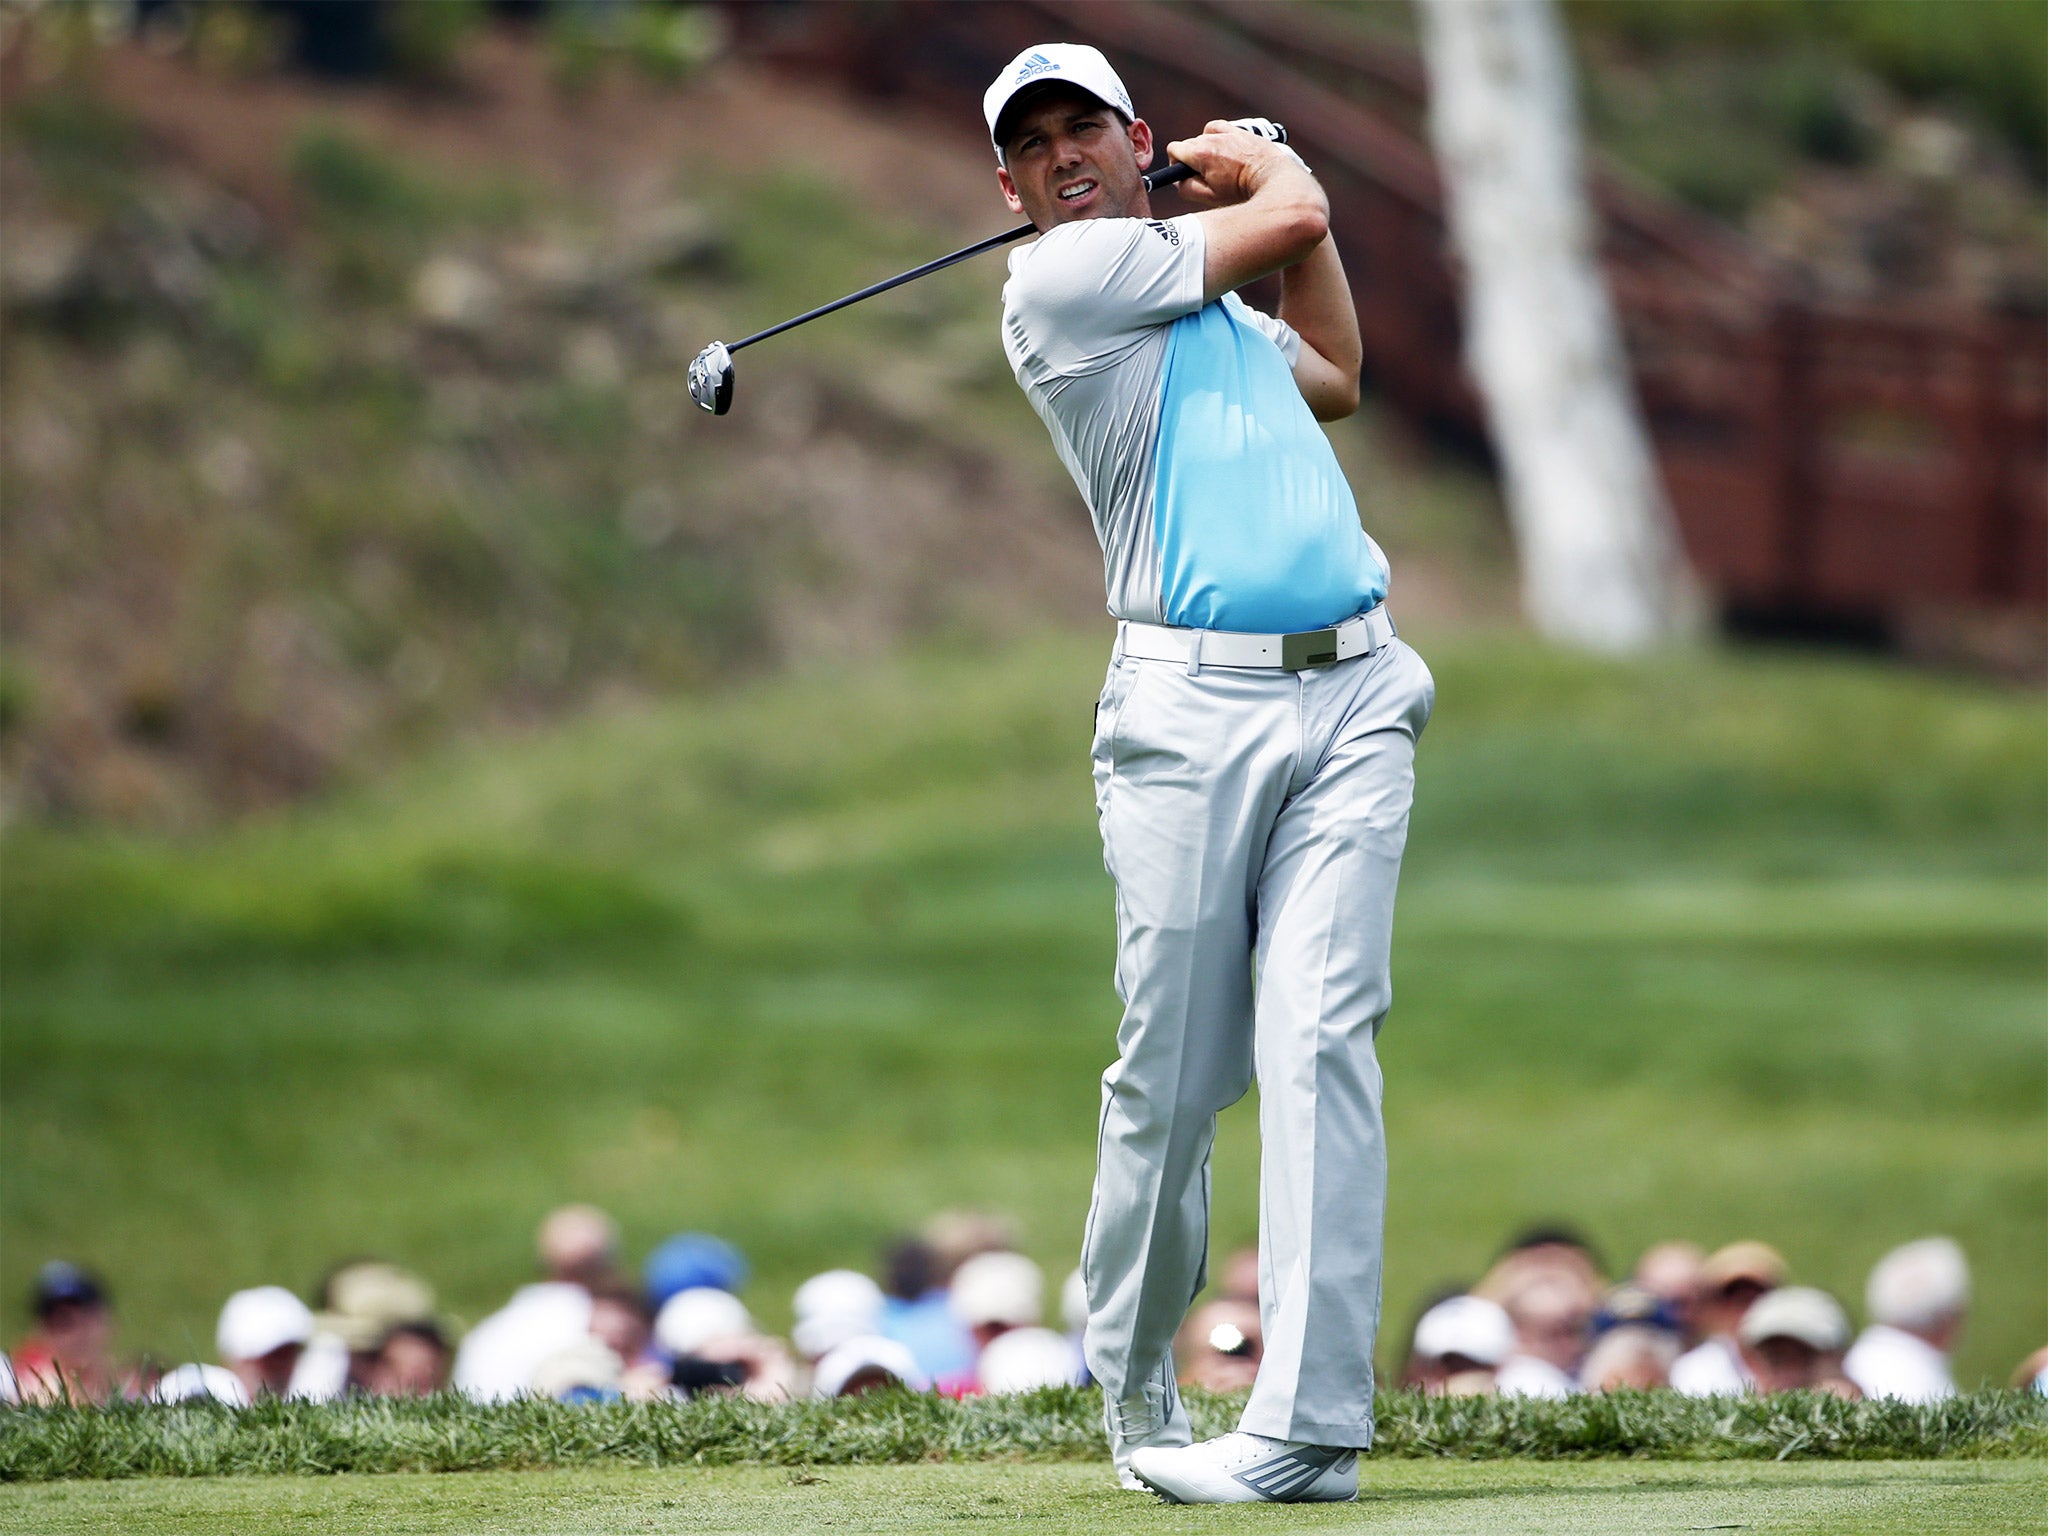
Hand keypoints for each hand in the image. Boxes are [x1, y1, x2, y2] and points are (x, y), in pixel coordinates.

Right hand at [1165, 119, 1311, 208]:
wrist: (1272, 179)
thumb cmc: (1241, 192)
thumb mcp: (1209, 197)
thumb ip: (1187, 188)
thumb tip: (1179, 180)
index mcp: (1201, 152)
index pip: (1174, 149)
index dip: (1176, 164)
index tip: (1186, 175)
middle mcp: (1212, 137)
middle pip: (1189, 144)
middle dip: (1193, 159)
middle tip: (1208, 177)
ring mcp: (1227, 132)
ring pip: (1204, 136)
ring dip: (1207, 148)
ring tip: (1219, 165)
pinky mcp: (1240, 131)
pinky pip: (1220, 127)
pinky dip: (1218, 135)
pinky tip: (1225, 148)